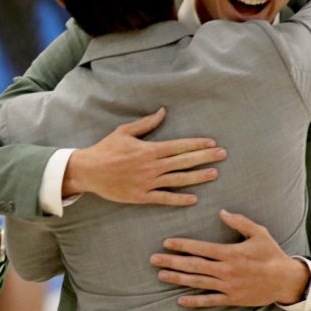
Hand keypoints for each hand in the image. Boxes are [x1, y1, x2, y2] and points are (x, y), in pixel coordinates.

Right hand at [64, 107, 225, 206]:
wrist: (88, 171)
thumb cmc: (106, 149)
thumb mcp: (124, 131)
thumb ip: (146, 123)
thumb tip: (163, 111)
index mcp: (148, 149)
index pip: (178, 146)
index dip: (196, 144)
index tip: (212, 143)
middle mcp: (151, 166)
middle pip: (183, 161)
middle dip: (204, 157)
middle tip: (222, 155)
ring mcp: (147, 182)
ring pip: (177, 180)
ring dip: (197, 177)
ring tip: (214, 174)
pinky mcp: (141, 196)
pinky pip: (164, 198)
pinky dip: (179, 199)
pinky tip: (193, 198)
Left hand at [151, 210, 310, 307]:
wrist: (285, 280)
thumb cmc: (271, 254)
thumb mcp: (259, 233)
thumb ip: (239, 222)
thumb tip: (222, 212)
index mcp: (230, 253)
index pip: (201, 248)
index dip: (182, 245)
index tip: (167, 243)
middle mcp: (226, 270)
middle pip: (194, 265)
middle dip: (172, 262)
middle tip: (154, 260)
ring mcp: (228, 286)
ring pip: (198, 282)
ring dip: (178, 279)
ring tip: (161, 275)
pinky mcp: (231, 298)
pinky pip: (210, 301)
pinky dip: (195, 301)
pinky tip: (180, 300)